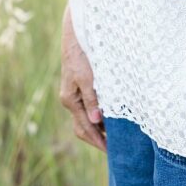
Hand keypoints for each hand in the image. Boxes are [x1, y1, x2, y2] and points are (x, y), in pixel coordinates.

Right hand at [59, 5, 106, 152]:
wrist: (77, 33)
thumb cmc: (82, 54)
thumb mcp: (88, 78)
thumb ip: (92, 100)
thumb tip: (96, 121)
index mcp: (70, 100)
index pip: (84, 128)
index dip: (97, 141)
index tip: (111, 152)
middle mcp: (70, 99)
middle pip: (83, 127)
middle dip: (97, 139)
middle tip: (114, 149)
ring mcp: (74, 93)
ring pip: (86, 118)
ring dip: (99, 128)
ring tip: (114, 136)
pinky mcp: (80, 85)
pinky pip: (88, 107)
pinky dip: (98, 116)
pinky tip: (109, 117)